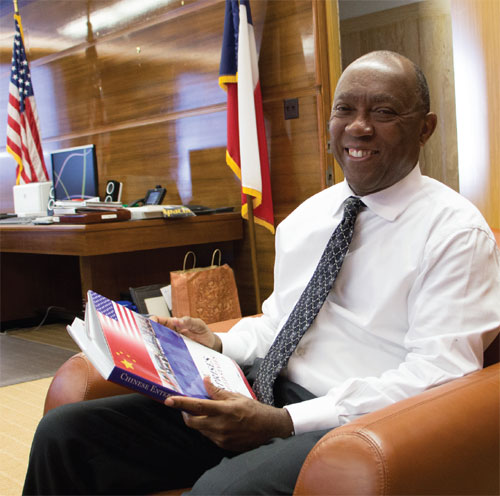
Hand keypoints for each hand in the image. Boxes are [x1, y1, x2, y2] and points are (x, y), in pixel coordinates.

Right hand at [150, 316, 221, 351]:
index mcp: (174, 324)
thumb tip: (176, 320)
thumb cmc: (203, 333)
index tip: (149, 324)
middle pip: (156, 333)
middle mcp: (171, 334)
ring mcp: (172, 344)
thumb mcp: (198, 325)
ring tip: (150, 349)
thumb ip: (189, 322)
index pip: (159, 321)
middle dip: (149, 335)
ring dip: (154, 346)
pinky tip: (160, 358)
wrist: (211, 346)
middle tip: (145, 339)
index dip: (152, 321)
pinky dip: (162, 355)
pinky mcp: (175, 353)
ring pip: (159, 344)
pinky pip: (166, 353)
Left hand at [165, 377, 293, 451]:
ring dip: (198, 421)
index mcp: (223, 410)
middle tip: (187, 407)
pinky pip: (209, 436)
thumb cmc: (253, 409)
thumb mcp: (236, 396)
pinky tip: (217, 422)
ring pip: (200, 430)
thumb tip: (204, 381)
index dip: (181, 403)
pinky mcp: (223, 446)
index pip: (197, 407)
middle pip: (192, 422)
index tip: (169, 400)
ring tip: (207, 413)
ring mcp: (221, 438)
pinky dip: (208, 428)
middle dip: (186, 414)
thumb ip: (217, 391)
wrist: (268, 429)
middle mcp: (219, 426)